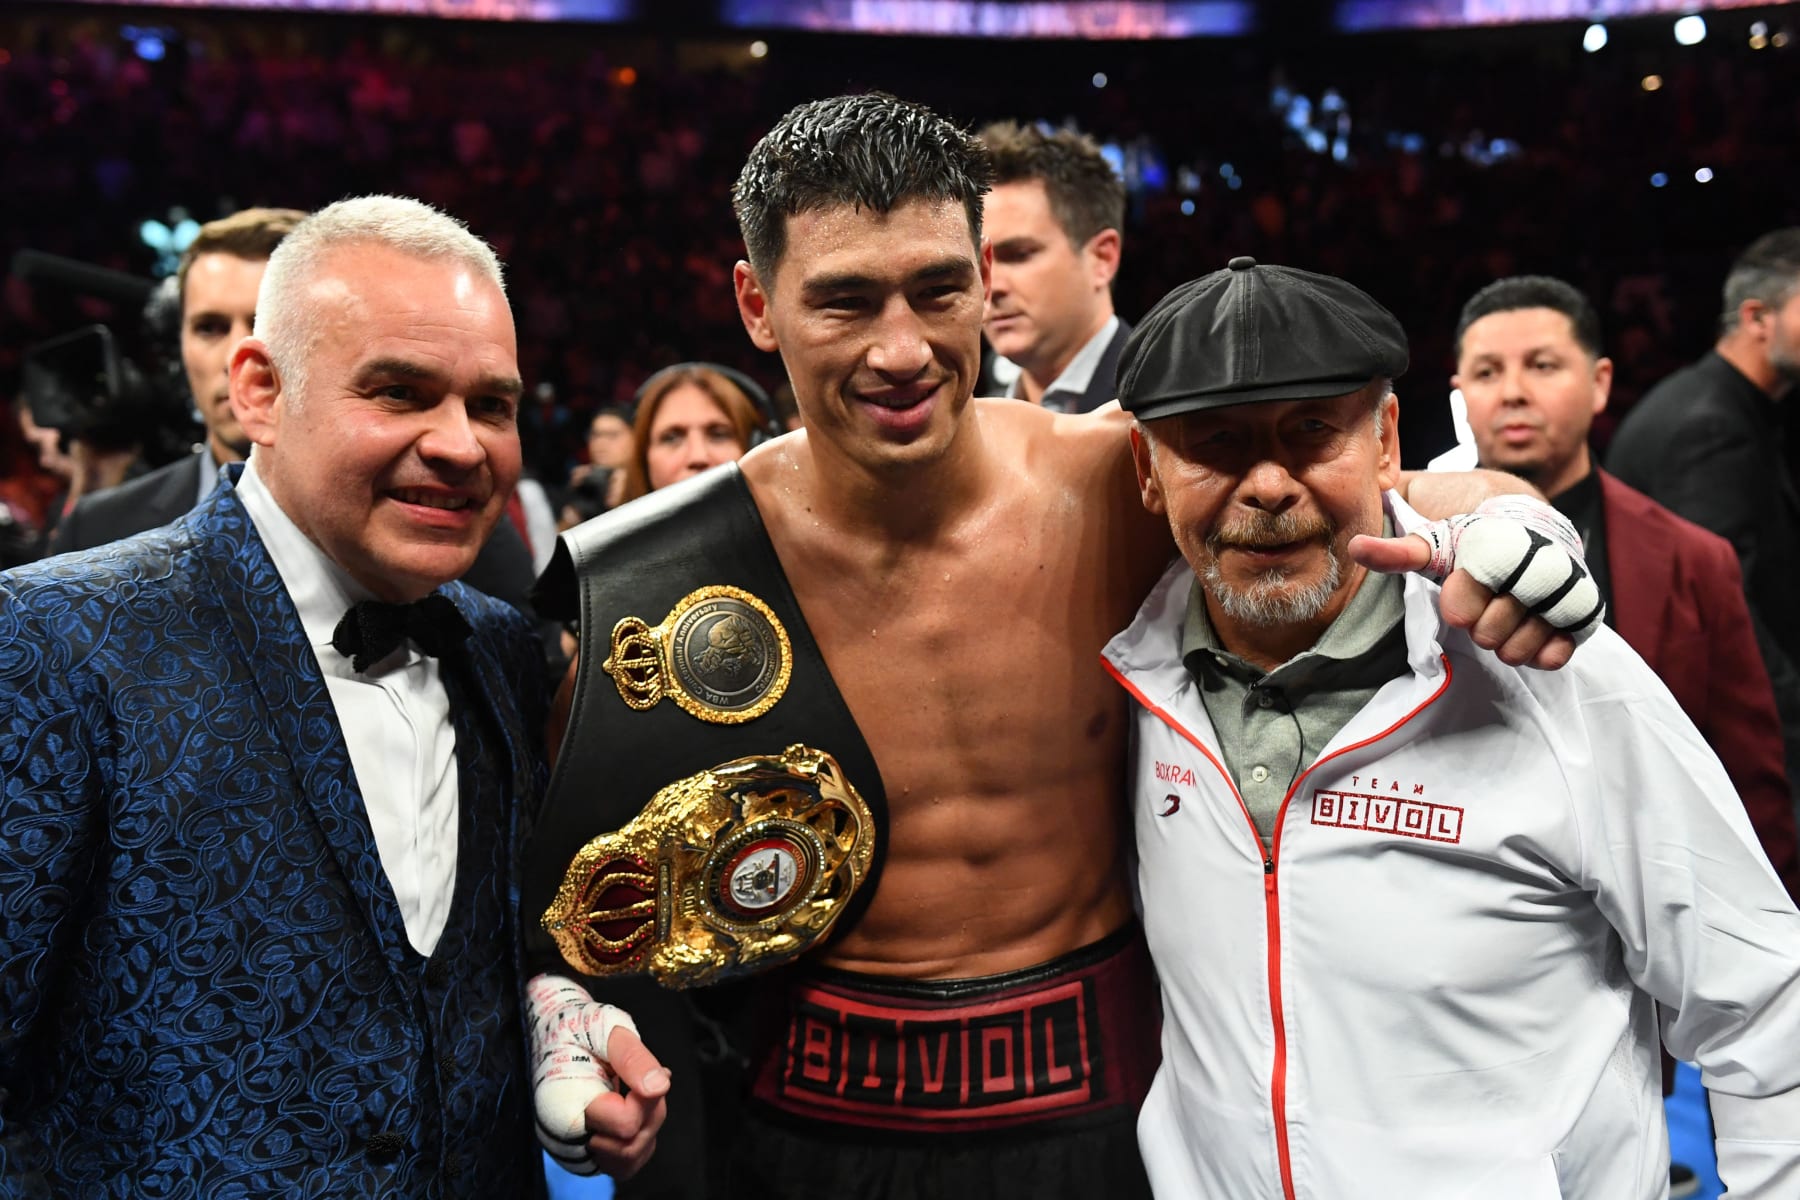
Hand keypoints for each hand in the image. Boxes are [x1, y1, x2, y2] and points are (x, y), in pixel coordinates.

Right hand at [526, 974, 669, 1178]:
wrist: (556, 1034)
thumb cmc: (578, 1027)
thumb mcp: (605, 1026)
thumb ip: (631, 1056)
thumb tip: (660, 1086)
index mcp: (561, 1106)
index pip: (625, 1126)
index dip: (642, 1098)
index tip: (632, 1071)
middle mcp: (565, 1140)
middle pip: (632, 1145)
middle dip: (648, 1109)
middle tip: (635, 1076)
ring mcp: (576, 1151)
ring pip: (631, 1159)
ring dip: (645, 1123)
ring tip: (632, 1091)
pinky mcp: (586, 1156)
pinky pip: (626, 1162)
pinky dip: (639, 1135)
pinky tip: (632, 1106)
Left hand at [1351, 533, 1575, 668]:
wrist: (1529, 529)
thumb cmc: (1473, 543)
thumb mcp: (1435, 542)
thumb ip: (1399, 551)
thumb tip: (1356, 547)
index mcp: (1495, 548)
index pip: (1462, 608)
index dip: (1458, 608)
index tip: (1459, 591)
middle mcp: (1535, 567)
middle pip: (1489, 633)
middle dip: (1479, 628)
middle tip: (1485, 609)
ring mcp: (1562, 591)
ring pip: (1522, 646)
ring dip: (1506, 645)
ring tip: (1505, 623)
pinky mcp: (1582, 614)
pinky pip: (1558, 653)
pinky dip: (1540, 654)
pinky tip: (1532, 636)